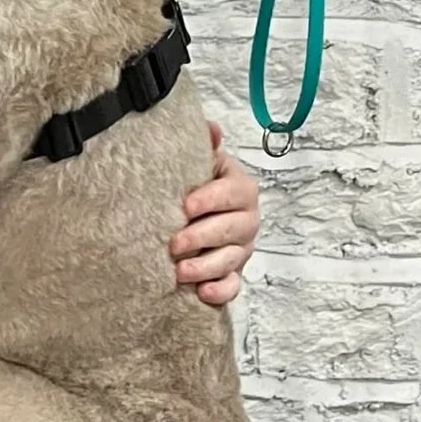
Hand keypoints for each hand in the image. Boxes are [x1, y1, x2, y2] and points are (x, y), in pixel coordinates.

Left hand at [172, 123, 259, 306]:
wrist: (197, 212)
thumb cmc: (198, 186)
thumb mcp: (201, 163)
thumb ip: (205, 148)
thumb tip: (210, 128)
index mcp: (240, 189)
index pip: (232, 193)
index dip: (210, 199)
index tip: (186, 206)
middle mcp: (246, 219)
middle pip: (232, 230)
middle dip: (202, 237)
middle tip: (175, 244)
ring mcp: (241, 248)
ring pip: (231, 260)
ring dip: (206, 267)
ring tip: (180, 272)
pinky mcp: (234, 272)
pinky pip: (233, 286)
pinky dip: (220, 291)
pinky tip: (203, 293)